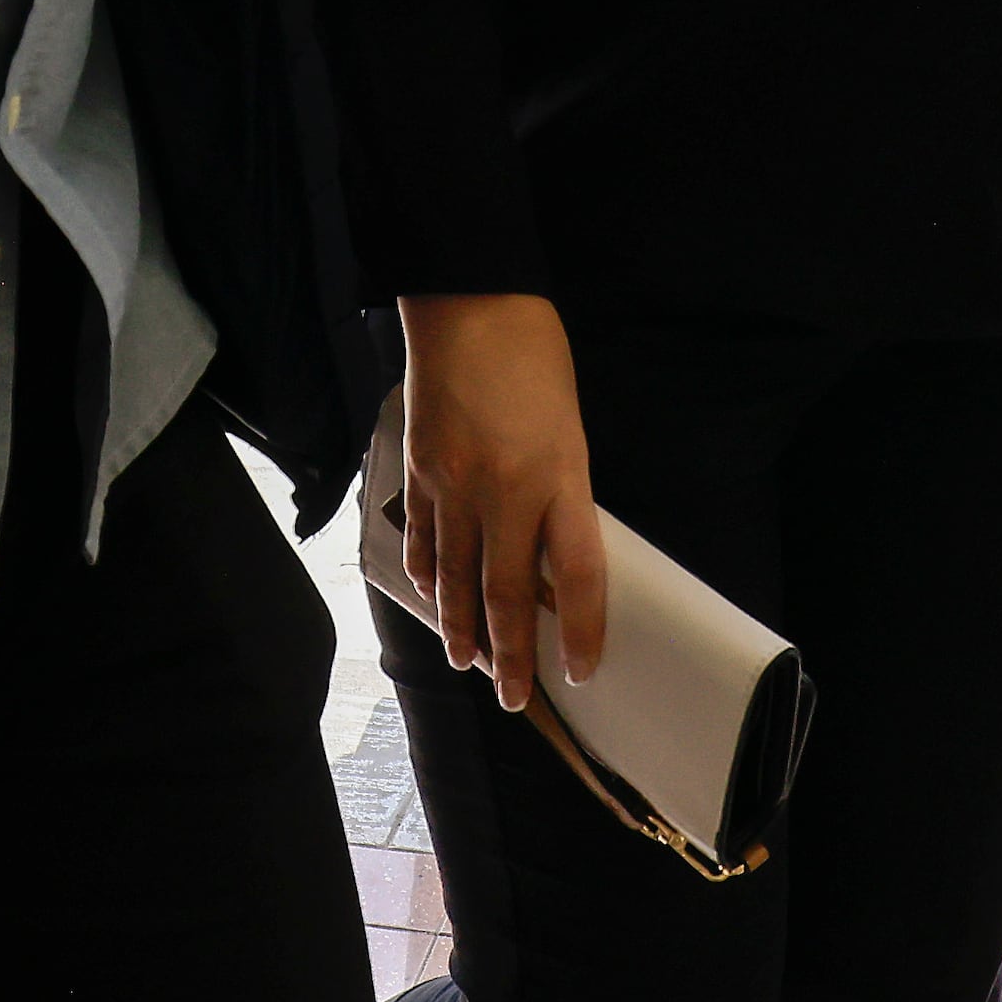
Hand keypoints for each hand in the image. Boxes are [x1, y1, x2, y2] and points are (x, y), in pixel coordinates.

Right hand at [399, 292, 607, 713]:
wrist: (470, 302)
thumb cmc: (535, 356)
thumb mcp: (570, 427)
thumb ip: (563, 492)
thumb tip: (555, 553)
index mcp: (559, 476)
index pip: (579, 574)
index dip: (582, 630)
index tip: (583, 670)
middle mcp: (505, 492)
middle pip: (507, 594)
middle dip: (511, 655)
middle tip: (515, 699)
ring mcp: (454, 485)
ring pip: (454, 579)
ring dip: (460, 630)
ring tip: (468, 665)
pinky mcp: (418, 472)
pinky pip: (420, 541)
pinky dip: (423, 578)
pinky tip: (429, 600)